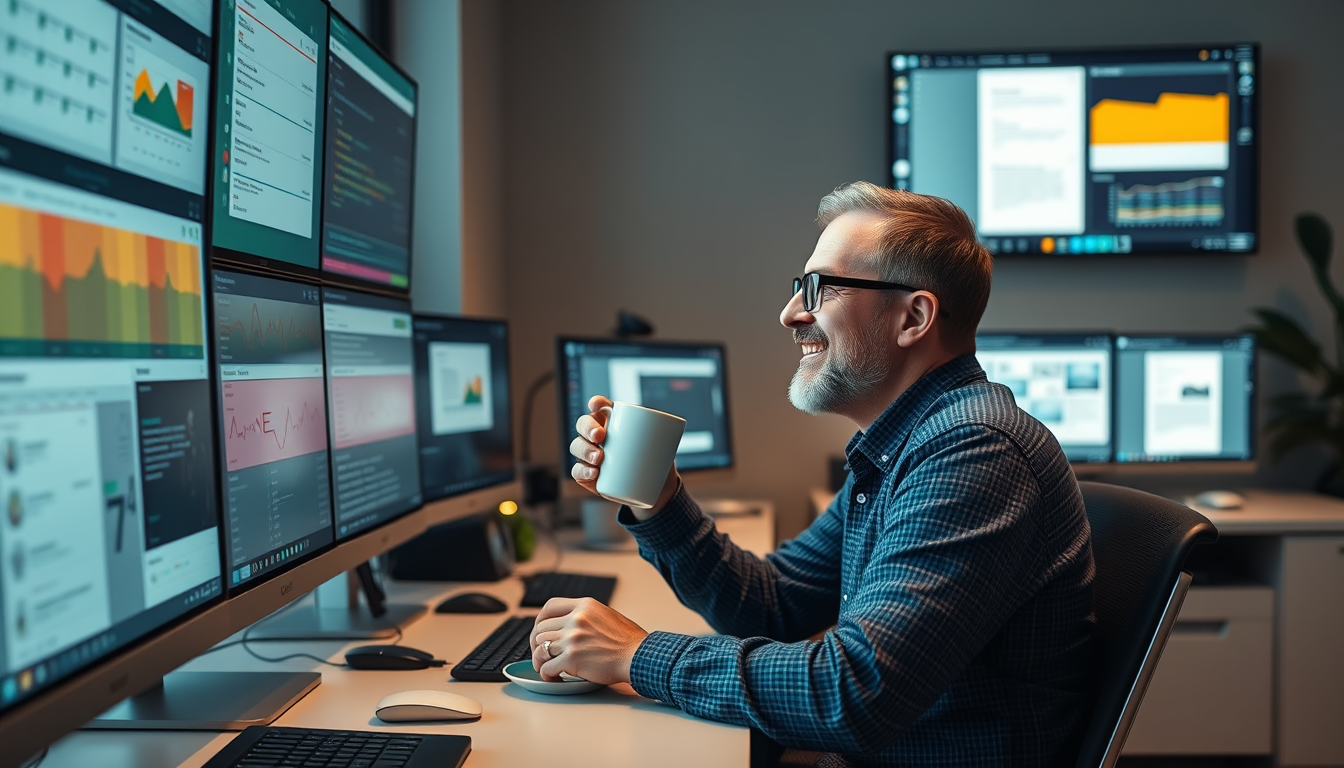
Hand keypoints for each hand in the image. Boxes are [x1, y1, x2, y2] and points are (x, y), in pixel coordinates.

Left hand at [529, 597, 647, 684]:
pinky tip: (553, 677)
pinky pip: (547, 667)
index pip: (550, 607)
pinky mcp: (572, 659)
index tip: (540, 630)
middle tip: (541, 654)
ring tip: (546, 667)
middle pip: (541, 629)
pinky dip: (546, 674)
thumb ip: (586, 616)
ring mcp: (573, 638)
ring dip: (539, 660)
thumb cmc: (628, 641)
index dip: (540, 620)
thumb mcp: (606, 615)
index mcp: (584, 606)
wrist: (639, 656)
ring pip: (540, 647)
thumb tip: (569, 624)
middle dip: (536, 643)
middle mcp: (576, 619)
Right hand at [570, 395, 679, 515]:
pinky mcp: (588, 476)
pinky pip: (577, 471)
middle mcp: (597, 436)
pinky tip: (592, 473)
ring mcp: (590, 456)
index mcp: (614, 423)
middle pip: (583, 424)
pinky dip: (582, 471)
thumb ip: (664, 436)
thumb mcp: (663, 446)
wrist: (655, 490)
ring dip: (584, 450)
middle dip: (587, 427)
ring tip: (599, 458)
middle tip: (600, 437)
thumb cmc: (657, 461)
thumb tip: (671, 429)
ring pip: (577, 447)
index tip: (596, 404)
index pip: (600, 407)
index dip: (596, 403)